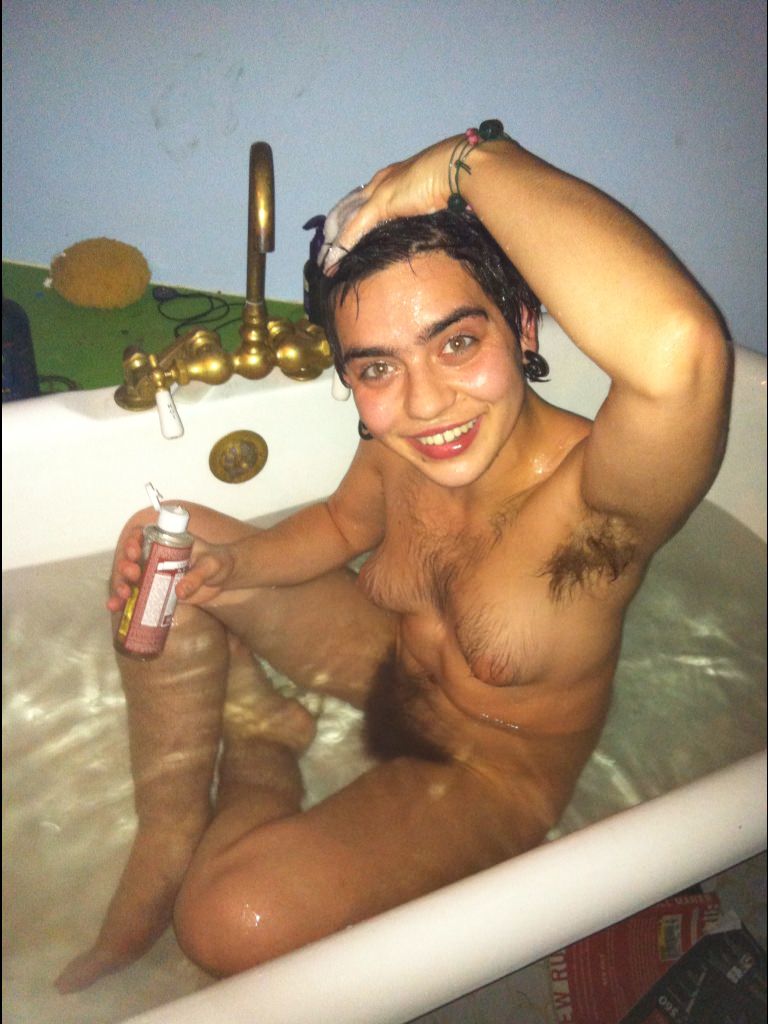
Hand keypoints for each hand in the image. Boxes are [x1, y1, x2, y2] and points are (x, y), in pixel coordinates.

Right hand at [106, 530, 234, 611]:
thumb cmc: (220, 562)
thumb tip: (180, 591)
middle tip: (133, 576)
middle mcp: (156, 556)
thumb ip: (198, 576)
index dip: (132, 542)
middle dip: (125, 567)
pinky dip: (125, 601)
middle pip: (131, 558)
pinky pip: (137, 595)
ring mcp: (154, 574)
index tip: (134, 552)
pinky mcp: (157, 591)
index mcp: (167, 541)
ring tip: (121, 597)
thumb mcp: (212, 565)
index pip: (142, 535)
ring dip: (120, 585)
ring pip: (130, 578)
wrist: (226, 578)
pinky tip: (117, 608)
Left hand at [324, 136, 460, 271]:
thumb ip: (425, 209)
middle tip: (325, 252)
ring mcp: (378, 190)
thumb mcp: (435, 198)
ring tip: (325, 264)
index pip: (362, 199)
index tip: (342, 235)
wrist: (459, 168)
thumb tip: (429, 224)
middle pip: (346, 207)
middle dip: (334, 231)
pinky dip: (341, 248)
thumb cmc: (456, 182)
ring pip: (344, 219)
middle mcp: (380, 181)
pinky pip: (354, 229)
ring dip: (333, 244)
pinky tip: (333, 263)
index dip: (349, 217)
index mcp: (393, 178)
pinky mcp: (380, 203)